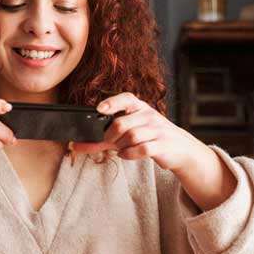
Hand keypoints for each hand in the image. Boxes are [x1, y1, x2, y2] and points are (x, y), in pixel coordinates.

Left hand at [71, 92, 236, 210]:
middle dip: (110, 136)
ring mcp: (157, 129)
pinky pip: (142, 149)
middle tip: (108, 142)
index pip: (126, 99)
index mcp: (139, 107)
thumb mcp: (127, 134)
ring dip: (121, 147)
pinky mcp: (163, 144)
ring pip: (131, 137)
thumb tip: (75, 145)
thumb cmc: (148, 138)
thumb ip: (102, 139)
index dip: (112, 103)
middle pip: (121, 124)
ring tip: (121, 149)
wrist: (179, 148)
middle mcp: (149, 115)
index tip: (99, 109)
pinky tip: (127, 155)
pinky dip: (129, 154)